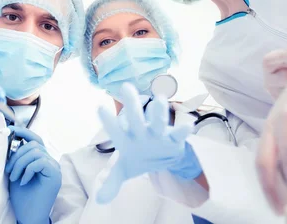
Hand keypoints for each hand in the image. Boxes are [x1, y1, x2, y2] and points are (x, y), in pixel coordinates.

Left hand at [5, 126, 60, 223]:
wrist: (28, 216)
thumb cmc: (22, 197)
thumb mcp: (16, 172)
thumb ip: (16, 157)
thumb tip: (10, 139)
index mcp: (41, 159)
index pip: (35, 139)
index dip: (23, 132)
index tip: (9, 130)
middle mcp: (50, 161)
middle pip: (34, 144)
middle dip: (16, 155)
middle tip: (9, 171)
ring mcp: (54, 167)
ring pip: (35, 152)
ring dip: (20, 164)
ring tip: (14, 178)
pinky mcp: (55, 175)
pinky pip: (40, 161)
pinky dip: (28, 170)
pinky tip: (23, 181)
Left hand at [96, 83, 199, 203]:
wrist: (160, 157)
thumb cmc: (138, 157)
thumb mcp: (124, 170)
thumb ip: (111, 181)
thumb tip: (100, 199)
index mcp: (126, 138)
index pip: (115, 130)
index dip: (108, 120)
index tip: (99, 107)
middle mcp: (141, 132)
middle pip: (136, 117)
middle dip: (132, 103)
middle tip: (126, 87)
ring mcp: (157, 133)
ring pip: (158, 120)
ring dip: (158, 111)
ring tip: (158, 100)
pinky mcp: (173, 139)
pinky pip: (179, 133)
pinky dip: (183, 130)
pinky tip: (187, 126)